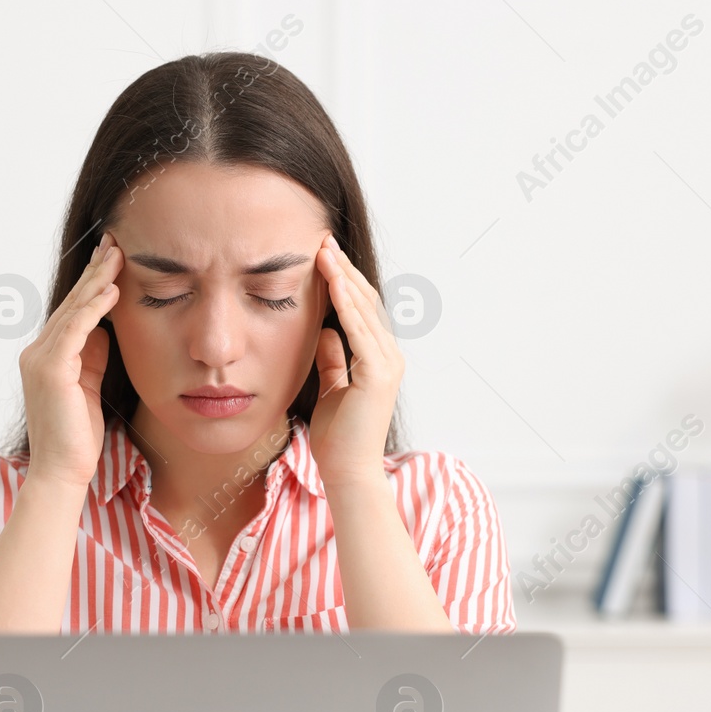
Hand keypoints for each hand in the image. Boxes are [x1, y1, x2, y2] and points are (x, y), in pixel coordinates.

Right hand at [19, 231, 121, 489]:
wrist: (62, 471)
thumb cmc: (78, 436)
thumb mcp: (89, 386)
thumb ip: (93, 356)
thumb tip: (106, 328)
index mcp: (47, 355)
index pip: (73, 310)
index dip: (93, 283)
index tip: (113, 257)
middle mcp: (37, 352)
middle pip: (72, 303)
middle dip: (96, 271)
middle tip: (116, 241)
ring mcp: (40, 359)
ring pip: (74, 310)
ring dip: (98, 281)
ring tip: (118, 256)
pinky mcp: (51, 370)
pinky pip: (75, 330)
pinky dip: (94, 309)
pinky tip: (112, 291)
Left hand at [309, 233, 403, 488]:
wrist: (347, 471)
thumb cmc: (338, 437)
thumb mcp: (331, 388)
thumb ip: (333, 360)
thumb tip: (325, 332)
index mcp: (377, 359)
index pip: (360, 310)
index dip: (343, 282)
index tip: (322, 257)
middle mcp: (388, 357)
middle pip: (365, 303)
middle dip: (344, 270)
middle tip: (323, 241)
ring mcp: (387, 364)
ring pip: (364, 311)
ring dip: (344, 279)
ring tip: (324, 251)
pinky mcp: (379, 374)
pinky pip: (360, 330)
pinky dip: (346, 304)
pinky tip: (332, 282)